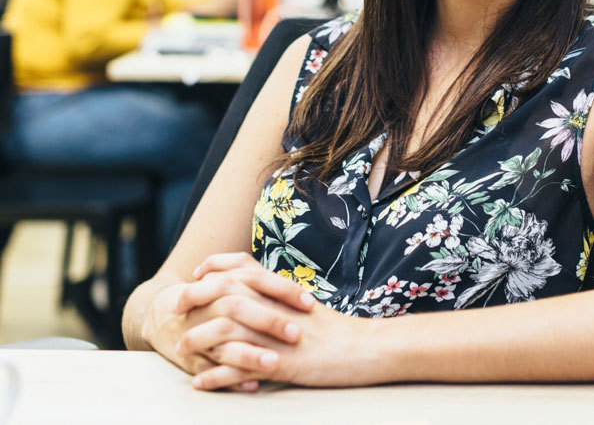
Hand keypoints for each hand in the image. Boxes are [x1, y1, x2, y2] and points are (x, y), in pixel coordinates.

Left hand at [177, 253, 378, 390]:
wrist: (362, 348)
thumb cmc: (335, 329)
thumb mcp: (304, 304)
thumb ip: (278, 295)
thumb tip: (256, 292)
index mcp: (280, 289)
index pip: (239, 267)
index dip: (212, 268)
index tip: (196, 276)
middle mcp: (274, 307)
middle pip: (224, 293)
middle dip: (194, 299)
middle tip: (174, 309)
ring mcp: (274, 335)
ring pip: (224, 331)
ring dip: (197, 340)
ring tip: (180, 350)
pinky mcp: (278, 363)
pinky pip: (237, 369)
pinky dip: (214, 376)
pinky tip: (199, 383)